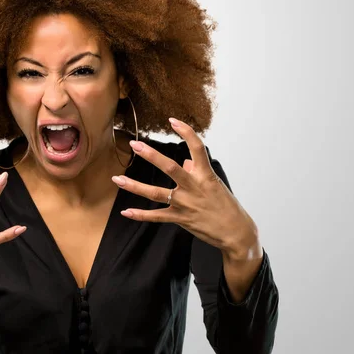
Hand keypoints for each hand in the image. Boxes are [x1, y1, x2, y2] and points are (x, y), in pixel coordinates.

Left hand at [111, 118, 255, 253]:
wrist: (236, 233)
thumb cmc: (226, 206)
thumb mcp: (215, 184)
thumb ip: (198, 170)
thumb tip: (184, 162)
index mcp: (206, 175)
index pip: (197, 148)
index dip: (186, 132)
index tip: (172, 120)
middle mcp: (194, 187)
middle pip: (170, 168)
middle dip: (151, 155)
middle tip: (135, 144)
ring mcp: (185, 204)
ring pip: (156, 193)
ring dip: (135, 186)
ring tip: (117, 179)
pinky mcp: (180, 219)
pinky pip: (156, 216)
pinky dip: (140, 215)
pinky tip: (126, 211)